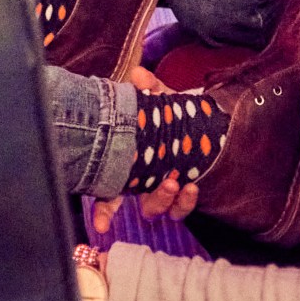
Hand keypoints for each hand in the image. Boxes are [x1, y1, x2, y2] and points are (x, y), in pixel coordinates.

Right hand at [89, 67, 200, 227]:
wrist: (199, 120)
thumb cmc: (169, 113)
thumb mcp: (159, 98)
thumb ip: (149, 87)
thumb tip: (140, 75)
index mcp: (128, 163)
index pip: (108, 190)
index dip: (102, 209)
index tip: (100, 225)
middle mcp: (142, 181)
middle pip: (137, 202)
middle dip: (150, 198)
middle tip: (165, 182)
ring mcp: (161, 189)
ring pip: (157, 208)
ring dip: (166, 200)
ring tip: (178, 182)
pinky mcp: (181, 194)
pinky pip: (180, 208)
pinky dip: (185, 202)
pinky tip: (192, 187)